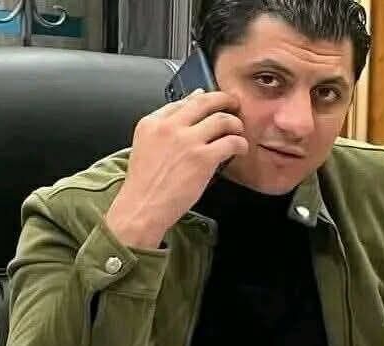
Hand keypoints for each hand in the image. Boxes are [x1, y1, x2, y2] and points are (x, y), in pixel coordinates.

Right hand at [105, 89, 248, 248]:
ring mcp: (188, 141)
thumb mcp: (145, 147)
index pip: (182, 101)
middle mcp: (170, 127)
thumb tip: (186, 114)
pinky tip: (240, 149)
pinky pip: (231, 142)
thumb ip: (163, 129)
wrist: (143, 207)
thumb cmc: (144, 184)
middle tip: (233, 105)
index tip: (211, 104)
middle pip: (205, 101)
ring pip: (222, 119)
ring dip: (235, 123)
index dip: (202, 99)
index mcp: (152, 123)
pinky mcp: (204, 158)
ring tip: (238, 131)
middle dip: (224, 100)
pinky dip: (240, 144)